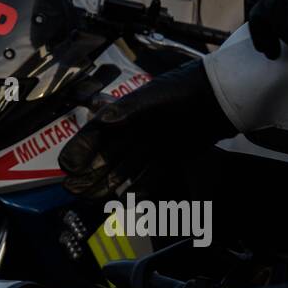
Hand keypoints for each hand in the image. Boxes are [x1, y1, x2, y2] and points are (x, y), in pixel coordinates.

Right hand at [58, 60, 234, 199]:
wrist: (220, 97)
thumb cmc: (184, 88)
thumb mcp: (154, 96)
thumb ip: (128, 108)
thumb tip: (102, 118)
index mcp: (126, 112)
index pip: (96, 133)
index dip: (80, 149)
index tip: (67, 166)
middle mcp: (136, 130)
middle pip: (107, 155)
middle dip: (90, 173)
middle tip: (74, 190)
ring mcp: (152, 143)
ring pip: (125, 167)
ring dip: (110, 183)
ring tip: (93, 199)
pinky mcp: (170, 155)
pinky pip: (150, 175)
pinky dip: (140, 187)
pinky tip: (128, 199)